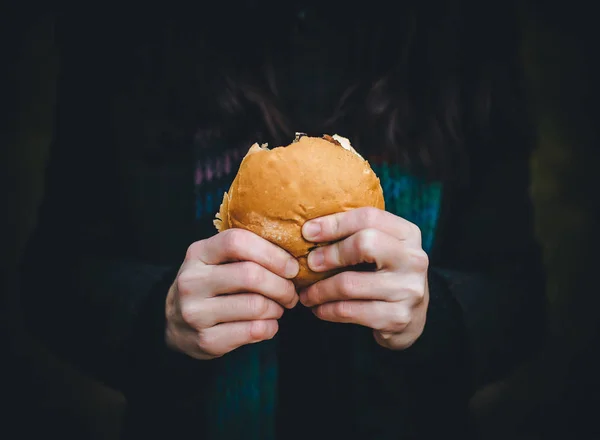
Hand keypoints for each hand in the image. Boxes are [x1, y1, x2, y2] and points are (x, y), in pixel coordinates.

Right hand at [165, 229, 298, 359]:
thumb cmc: (208, 284)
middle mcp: (192, 281)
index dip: (272, 253)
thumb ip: (245, 250)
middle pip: (251, 275)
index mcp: (198, 253)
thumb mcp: (215, 259)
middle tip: (291, 292)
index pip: (237, 242)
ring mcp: (196, 313)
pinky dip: (271, 327)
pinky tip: (268, 323)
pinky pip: (254, 331)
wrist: (173, 322)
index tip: (291, 267)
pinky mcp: (206, 340)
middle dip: (282, 285)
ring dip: (278, 308)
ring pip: (256, 306)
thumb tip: (292, 251)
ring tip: (278, 307)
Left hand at [298, 207, 428, 349]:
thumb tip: (309, 229)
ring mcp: (408, 290)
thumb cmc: (385, 275)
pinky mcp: (397, 317)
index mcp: (408, 234)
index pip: (369, 217)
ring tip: (306, 294)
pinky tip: (319, 309)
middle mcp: (413, 259)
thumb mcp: (381, 250)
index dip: (334, 223)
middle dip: (329, 254)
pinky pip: (350, 311)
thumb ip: (356, 235)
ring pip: (350, 284)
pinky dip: (327, 310)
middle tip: (309, 264)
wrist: (411, 318)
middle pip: (364, 244)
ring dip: (319, 290)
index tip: (307, 232)